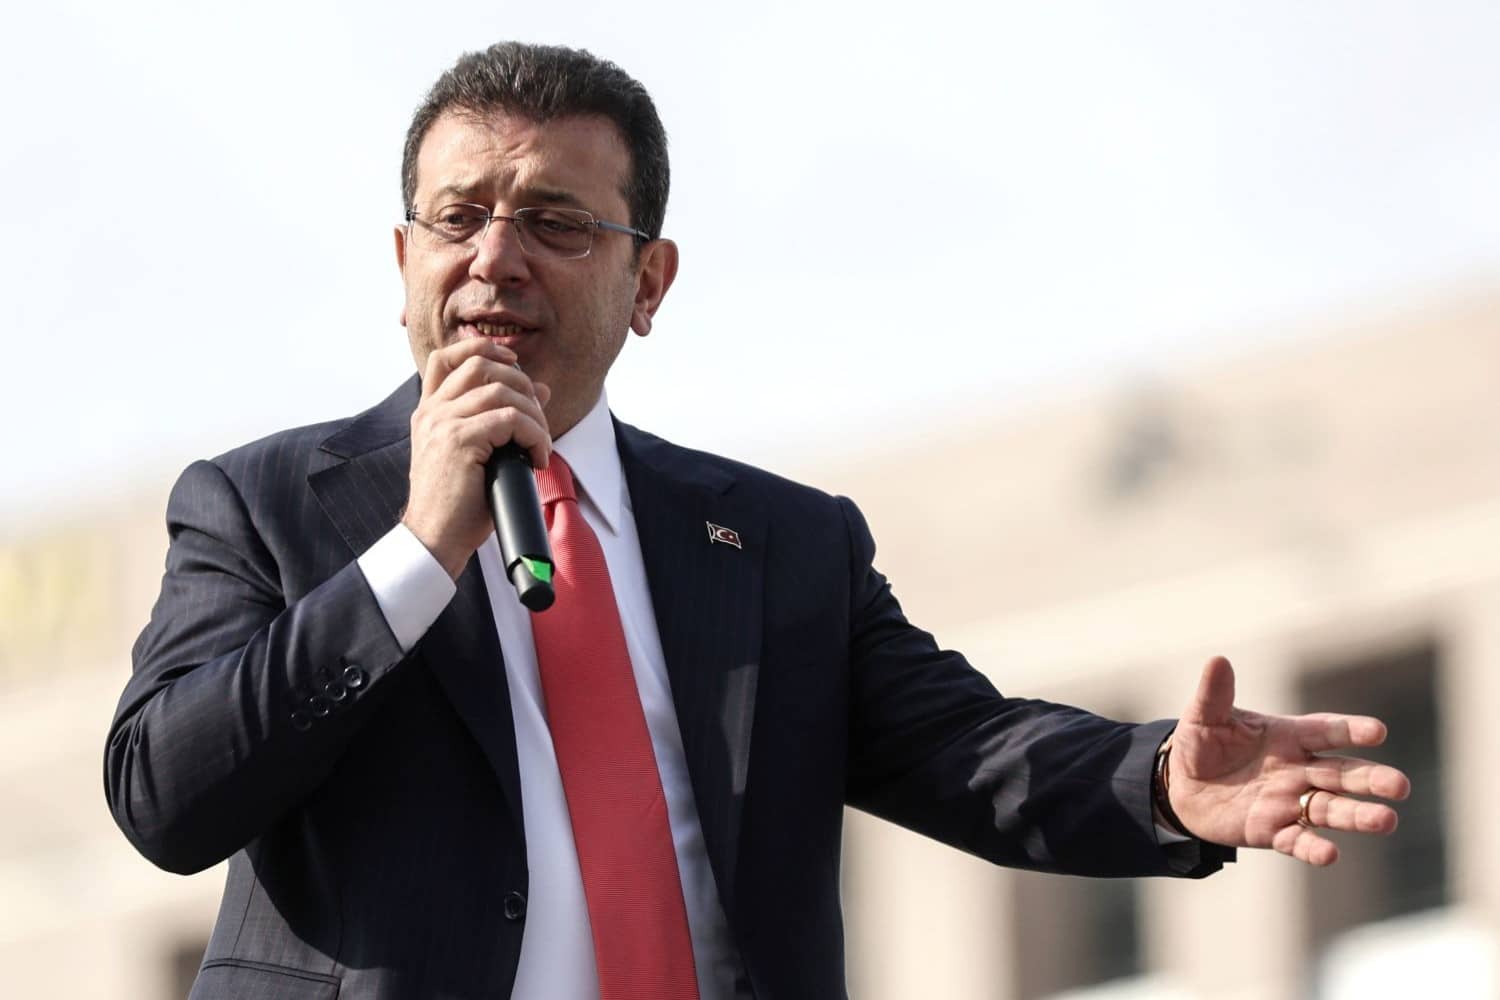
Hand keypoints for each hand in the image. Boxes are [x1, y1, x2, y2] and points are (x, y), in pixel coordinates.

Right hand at [403, 338, 551, 579]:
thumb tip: (541, 389)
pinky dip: (534, 435)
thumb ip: (500, 418)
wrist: (435, 539)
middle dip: (521, 382)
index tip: (514, 365)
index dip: (483, 348)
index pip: (448, 358)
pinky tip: (537, 458)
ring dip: (534, 415)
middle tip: (538, 417)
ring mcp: (442, 423)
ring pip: (502, 391)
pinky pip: (511, 419)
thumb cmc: (458, 506)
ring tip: (540, 444)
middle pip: (481, 364)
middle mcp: (432, 412)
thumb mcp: (480, 454)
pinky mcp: (460, 440)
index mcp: (429, 412)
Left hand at [1166, 656, 1410, 865]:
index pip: (1326, 731)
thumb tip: (1218, 660)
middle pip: (1343, 774)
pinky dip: (1313, 848)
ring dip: (1358, 816)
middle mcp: (1298, 770)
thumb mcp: (1203, 716)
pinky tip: (1330, 855)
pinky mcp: (1272, 831)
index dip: (1350, 731)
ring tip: (1386, 820)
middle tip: (1400, 786)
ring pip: (1331, 809)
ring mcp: (1289, 802)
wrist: (1181, 787)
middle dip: (1372, 779)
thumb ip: (1215, 693)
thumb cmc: (1201, 745)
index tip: (1377, 732)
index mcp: (1288, 736)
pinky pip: (1297, 841)